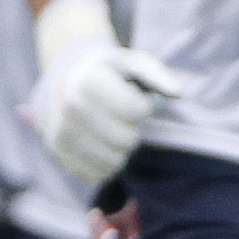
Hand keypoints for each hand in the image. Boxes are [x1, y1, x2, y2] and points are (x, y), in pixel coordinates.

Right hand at [32, 37, 189, 189]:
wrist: (67, 84)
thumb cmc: (109, 75)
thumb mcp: (133, 64)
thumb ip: (158, 76)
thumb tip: (178, 94)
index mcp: (88, 80)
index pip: (136, 111)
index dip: (143, 106)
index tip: (133, 97)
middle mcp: (69, 107)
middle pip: (125, 139)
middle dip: (132, 130)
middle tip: (123, 117)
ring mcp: (61, 133)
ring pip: (113, 161)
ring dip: (122, 149)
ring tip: (113, 130)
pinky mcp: (60, 155)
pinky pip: (98, 174)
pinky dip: (108, 164)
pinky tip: (104, 145)